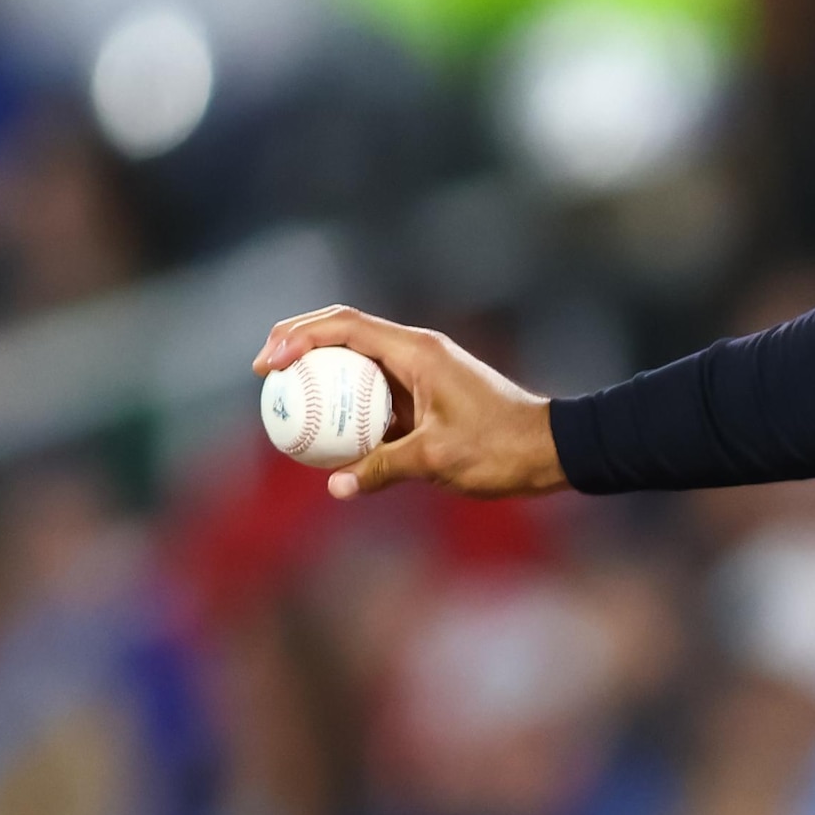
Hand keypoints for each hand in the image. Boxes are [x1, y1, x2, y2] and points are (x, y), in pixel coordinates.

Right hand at [250, 306, 570, 500]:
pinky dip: (347, 401)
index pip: (343, 326)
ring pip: (357, 359)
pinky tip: (325, 429)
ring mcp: (422, 370)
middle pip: (343, 331)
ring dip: (320, 370)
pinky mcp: (427, 392)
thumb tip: (335, 487)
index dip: (297, 338)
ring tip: (283, 397)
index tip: (268, 366)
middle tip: (263, 372)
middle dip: (297, 343)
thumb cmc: (501, 448)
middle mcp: (416, 351)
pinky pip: (375, 389)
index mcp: (417, 351)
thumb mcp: (437, 458)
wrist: (552, 449)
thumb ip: (383, 468)